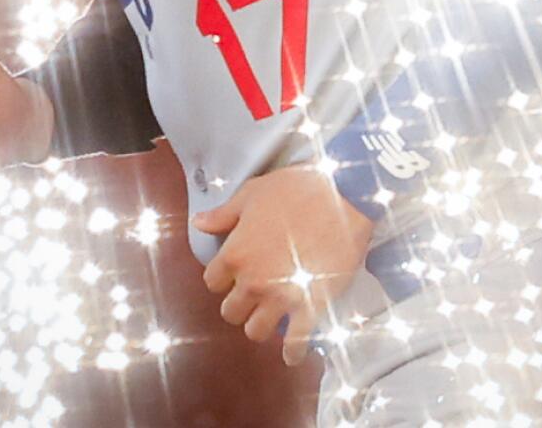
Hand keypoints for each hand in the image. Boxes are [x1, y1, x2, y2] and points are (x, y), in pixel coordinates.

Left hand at [195, 166, 373, 364]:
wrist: (343, 196)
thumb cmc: (297, 189)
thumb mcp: (253, 193)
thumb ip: (223, 214)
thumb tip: (198, 223)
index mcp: (235, 253)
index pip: (212, 282)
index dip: (223, 277)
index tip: (235, 273)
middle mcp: (253, 281)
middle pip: (231, 312)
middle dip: (240, 303)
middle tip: (255, 293)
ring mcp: (281, 297)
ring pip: (256, 331)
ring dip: (262, 325)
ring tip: (272, 315)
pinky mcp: (310, 306)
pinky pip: (295, 343)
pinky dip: (293, 352)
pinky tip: (293, 353)